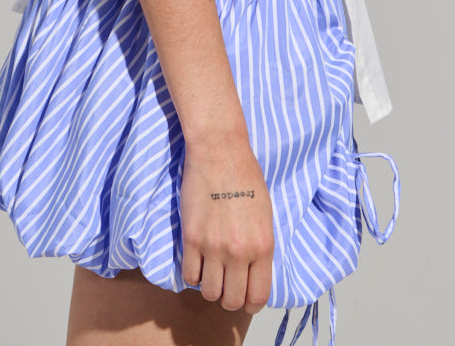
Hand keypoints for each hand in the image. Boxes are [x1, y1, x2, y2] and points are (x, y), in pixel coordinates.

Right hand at [179, 135, 274, 313]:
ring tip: (212, 272)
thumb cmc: (246, 176)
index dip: (251, 303)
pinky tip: (198, 261)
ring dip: (211, 287)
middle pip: (232, 301)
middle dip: (230, 298)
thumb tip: (253, 273)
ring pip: (210, 292)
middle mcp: (239, 251)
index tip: (245, 297)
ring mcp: (214, 246)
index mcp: (263, 246)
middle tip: (227, 285)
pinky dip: (193, 274)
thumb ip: (260, 247)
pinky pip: (189, 275)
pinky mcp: (192, 238)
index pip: (258, 296)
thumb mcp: (265, 214)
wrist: (220, 151)